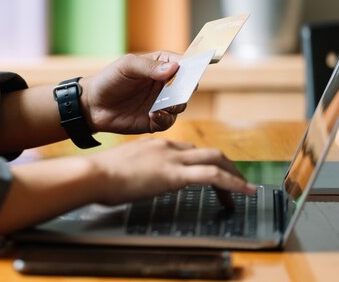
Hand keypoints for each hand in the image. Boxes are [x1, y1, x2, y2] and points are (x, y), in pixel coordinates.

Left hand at [81, 51, 185, 133]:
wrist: (91, 105)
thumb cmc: (109, 80)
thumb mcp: (127, 67)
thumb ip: (149, 67)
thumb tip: (174, 68)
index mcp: (160, 65)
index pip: (183, 64)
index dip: (192, 65)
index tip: (196, 68)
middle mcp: (165, 84)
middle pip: (186, 85)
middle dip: (187, 88)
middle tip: (182, 90)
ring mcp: (161, 103)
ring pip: (180, 104)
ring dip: (176, 104)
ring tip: (165, 104)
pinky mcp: (155, 121)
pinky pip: (168, 121)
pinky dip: (164, 119)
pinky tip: (153, 114)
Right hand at [88, 138, 256, 205]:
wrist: (93, 175)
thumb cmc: (100, 176)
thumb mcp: (124, 168)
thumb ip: (138, 170)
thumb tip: (141, 180)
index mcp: (155, 145)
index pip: (188, 150)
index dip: (204, 162)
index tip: (211, 175)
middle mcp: (167, 146)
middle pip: (207, 152)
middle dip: (226, 166)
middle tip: (236, 183)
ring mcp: (172, 158)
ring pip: (215, 160)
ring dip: (234, 176)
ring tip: (245, 191)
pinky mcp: (175, 174)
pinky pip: (213, 176)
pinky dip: (233, 184)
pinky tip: (245, 193)